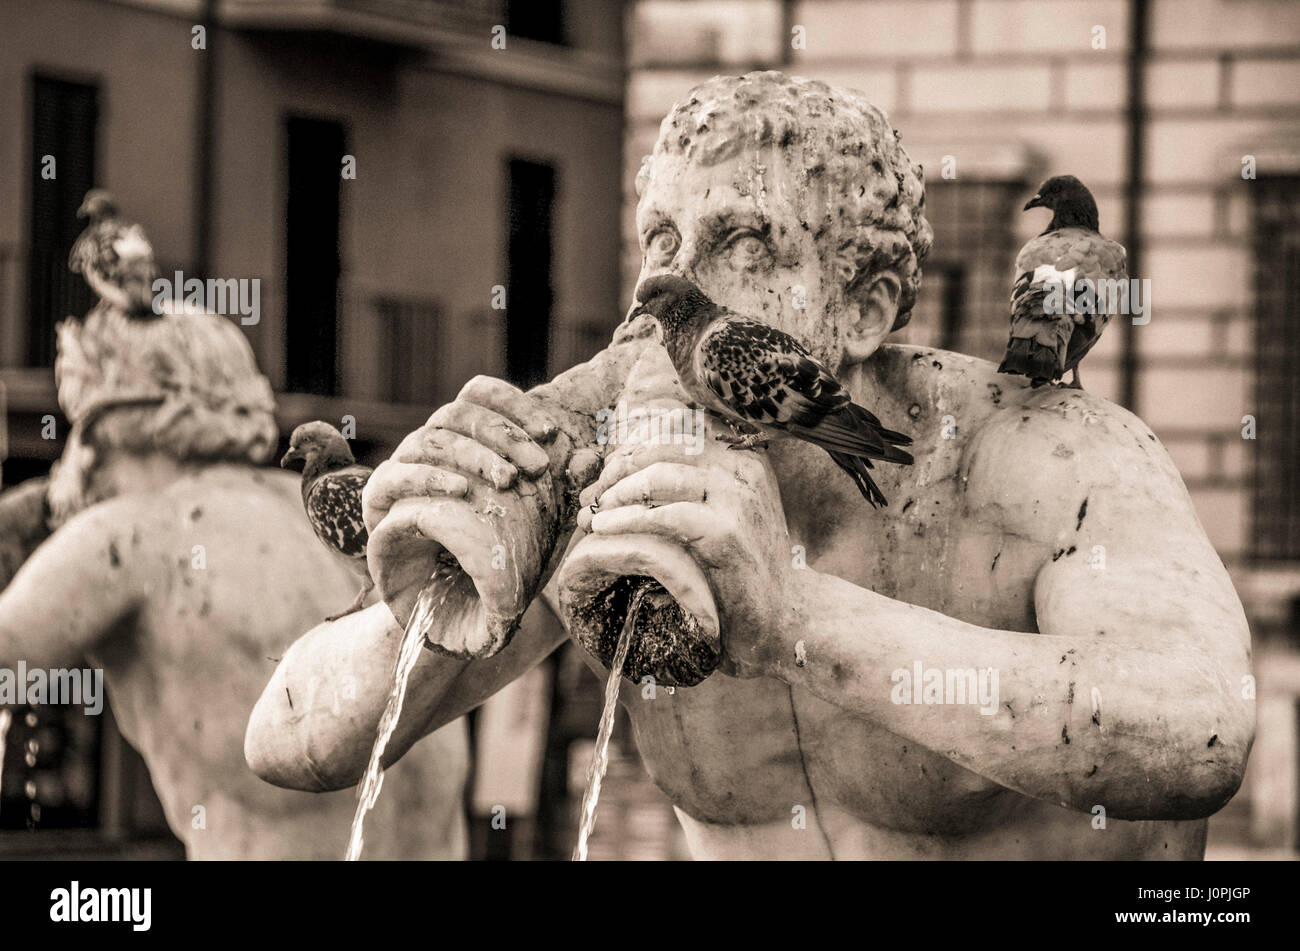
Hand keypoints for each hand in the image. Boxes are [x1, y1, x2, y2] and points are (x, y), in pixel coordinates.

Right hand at [363, 376, 598, 655]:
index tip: (551, 432)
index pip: (480, 395)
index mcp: (463, 438)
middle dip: (502, 433)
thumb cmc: (496, 556)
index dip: (514, 405)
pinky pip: (399, 475)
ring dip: (473, 454)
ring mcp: (400, 468)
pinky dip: (433, 478)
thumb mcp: (540, 524)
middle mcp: (429, 445)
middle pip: (457, 412)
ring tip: (507, 481)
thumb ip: (563, 490)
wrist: (446, 608)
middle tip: (537, 466)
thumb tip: (590, 458)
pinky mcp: (376, 499)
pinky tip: (464, 493)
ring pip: (431, 438)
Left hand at [575, 426, 792, 677]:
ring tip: (594, 513)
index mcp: (743, 456)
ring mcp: (737, 498)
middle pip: (663, 444)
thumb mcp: (727, 513)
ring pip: (659, 473)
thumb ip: (693, 484)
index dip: (637, 440)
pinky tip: (605, 530)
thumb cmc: (746, 569)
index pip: (679, 422)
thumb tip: (631, 462)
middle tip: (593, 495)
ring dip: (617, 492)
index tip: (611, 470)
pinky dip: (626, 520)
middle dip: (618, 467)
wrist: (787, 617)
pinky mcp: (726, 533)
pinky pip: (662, 515)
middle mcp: (743, 468)